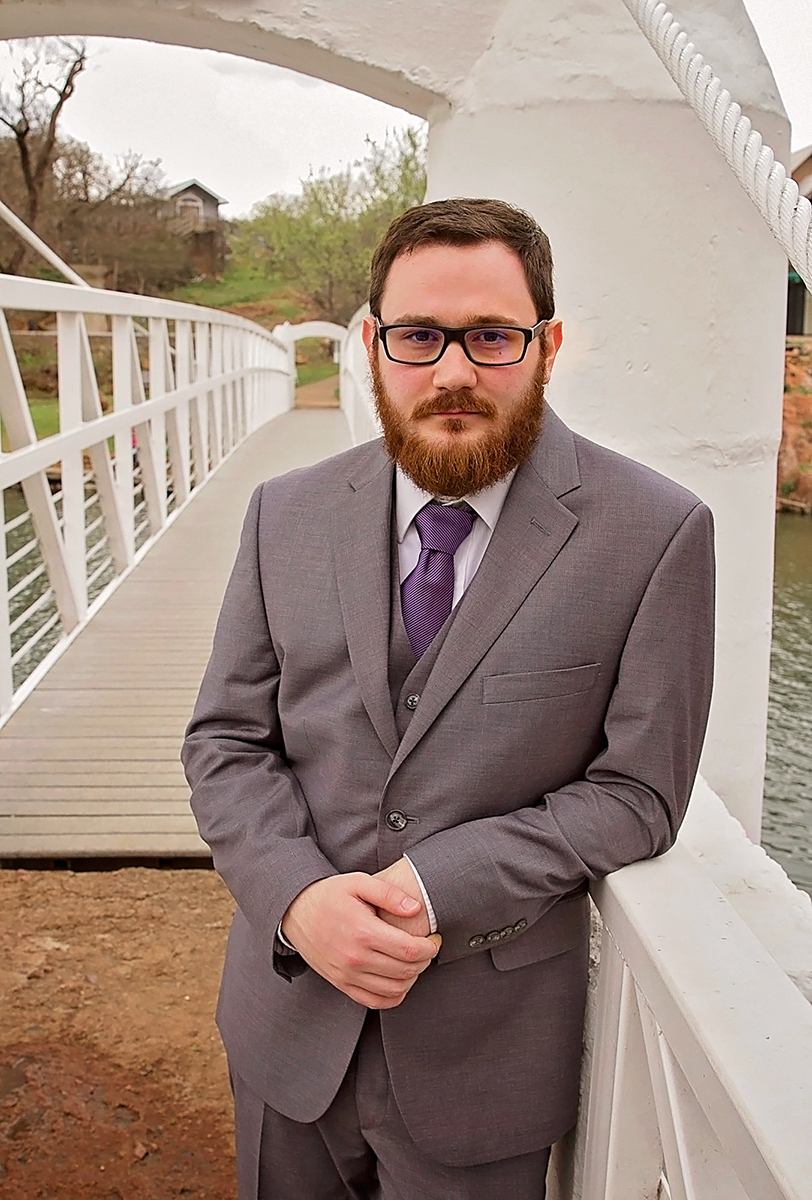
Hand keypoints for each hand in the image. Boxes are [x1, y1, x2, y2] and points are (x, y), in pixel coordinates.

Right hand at [280, 873, 438, 1008]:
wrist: (294, 911)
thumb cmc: (329, 894)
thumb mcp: (359, 882)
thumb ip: (389, 894)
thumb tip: (416, 908)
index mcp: (363, 931)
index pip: (410, 950)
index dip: (430, 947)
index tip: (435, 939)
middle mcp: (355, 959)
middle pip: (406, 971)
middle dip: (425, 961)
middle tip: (428, 947)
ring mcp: (347, 975)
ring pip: (394, 990)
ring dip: (412, 978)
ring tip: (414, 960)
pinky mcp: (341, 984)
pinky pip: (375, 1001)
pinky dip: (394, 995)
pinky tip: (399, 978)